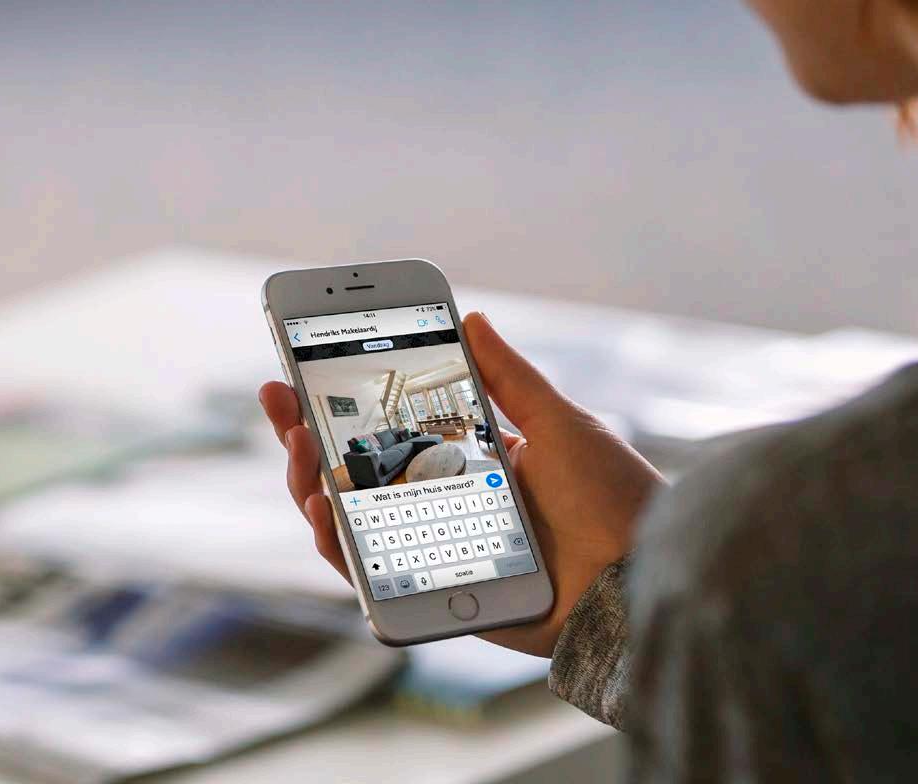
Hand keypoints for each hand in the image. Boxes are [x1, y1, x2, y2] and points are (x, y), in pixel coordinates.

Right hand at [258, 312, 663, 655]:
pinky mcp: (428, 592)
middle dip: (306, 431)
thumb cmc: (612, 501)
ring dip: (309, 478)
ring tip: (299, 440)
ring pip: (346, 517)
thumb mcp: (558, 422)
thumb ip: (508, 376)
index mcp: (470, 462)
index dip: (343, 401)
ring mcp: (429, 548)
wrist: (639, 578)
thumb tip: (474, 319)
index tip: (305, 364)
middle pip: (353, 470)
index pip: (389, 428)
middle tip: (278, 394)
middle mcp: (441, 504)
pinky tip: (320, 504)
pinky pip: (365, 571)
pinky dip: (334, 541)